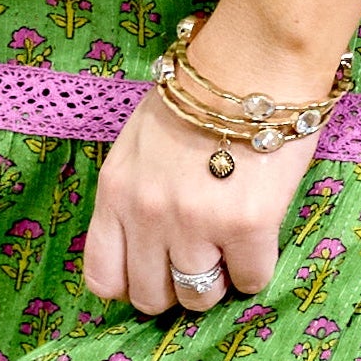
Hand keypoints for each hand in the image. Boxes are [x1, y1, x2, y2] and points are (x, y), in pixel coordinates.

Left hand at [78, 67, 327, 318]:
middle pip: (152, 297)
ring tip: (228, 251)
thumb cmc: (197, 97)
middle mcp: (148, 215)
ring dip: (217, 282)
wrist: (250, 63)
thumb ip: (135, 193)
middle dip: (176, 287)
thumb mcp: (138, 144)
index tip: (154, 272)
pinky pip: (250, 279)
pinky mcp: (246, 226)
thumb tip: (147, 241)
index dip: (131, 286)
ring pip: (199, 297)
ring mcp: (196, 223)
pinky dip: (255, 269)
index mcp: (115, 193)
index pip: (103, 277)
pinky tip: (258, 240)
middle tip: (198, 262)